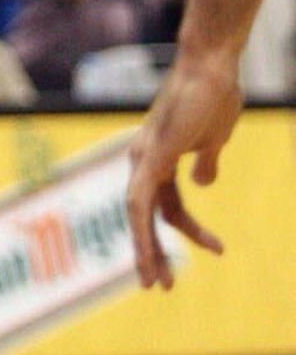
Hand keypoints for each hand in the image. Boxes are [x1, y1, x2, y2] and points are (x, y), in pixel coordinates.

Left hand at [126, 45, 237, 289]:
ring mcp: (143, 158)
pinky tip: (145, 251)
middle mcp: (143, 161)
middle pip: (144, 217)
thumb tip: (204, 183)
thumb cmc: (214, 95)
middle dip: (152, 253)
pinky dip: (140, 228)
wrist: (212, 67)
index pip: (169, 206)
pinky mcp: (149, 156)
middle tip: (160, 286)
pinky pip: (139, 201)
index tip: (218, 249)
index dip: (189, 231)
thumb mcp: (214, 139)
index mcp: (159, 161)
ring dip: (144, 251)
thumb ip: (206, 161)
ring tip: (154, 282)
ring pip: (136, 215)